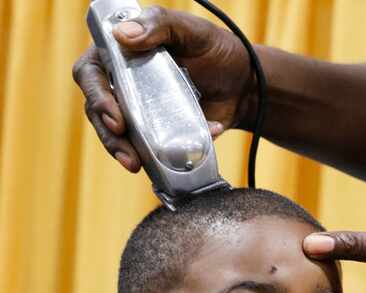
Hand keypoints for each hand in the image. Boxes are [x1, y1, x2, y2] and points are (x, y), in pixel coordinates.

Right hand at [72, 5, 253, 171]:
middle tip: (127, 154)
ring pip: (118, 136)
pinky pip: (151, 149)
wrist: (245, 85)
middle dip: (109, 136)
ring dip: (124, 152)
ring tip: (137, 165)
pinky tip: (188, 152)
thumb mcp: (188, 29)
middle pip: (99, 112)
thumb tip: (122, 36)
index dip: (97, 97)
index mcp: (120, 55)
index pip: (90, 74)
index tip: (115, 118)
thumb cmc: (214, 49)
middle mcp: (123, 85)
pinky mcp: (158, 134)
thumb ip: (158, 24)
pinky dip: (164, 156)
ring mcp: (139, 113)